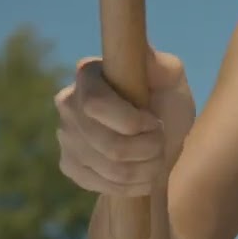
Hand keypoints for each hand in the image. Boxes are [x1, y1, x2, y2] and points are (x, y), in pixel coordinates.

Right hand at [55, 47, 194, 195]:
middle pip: (109, 144)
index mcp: (88, 74)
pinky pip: (104, 185)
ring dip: (146, 167)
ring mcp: (65, 136)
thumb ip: (162, 66)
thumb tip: (143, 52)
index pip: (96, 104)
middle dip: (148, 148)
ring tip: (156, 156)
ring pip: (111, 168)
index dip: (132, 122)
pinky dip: (134, 184)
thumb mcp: (172, 82)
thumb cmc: (166, 104)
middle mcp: (68, 103)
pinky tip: (141, 172)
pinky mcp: (69, 166)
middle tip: (160, 141)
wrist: (161, 142)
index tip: (155, 122)